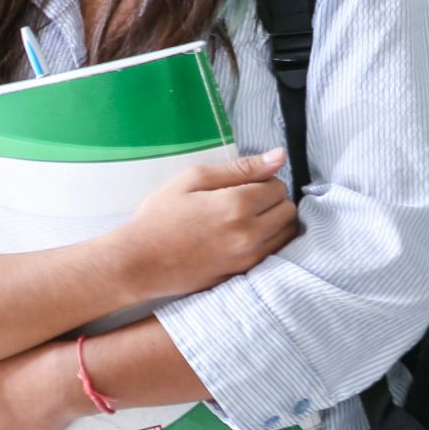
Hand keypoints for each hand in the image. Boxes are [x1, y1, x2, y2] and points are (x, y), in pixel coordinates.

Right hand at [111, 147, 298, 298]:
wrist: (140, 262)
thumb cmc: (161, 216)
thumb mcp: (193, 179)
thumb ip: (240, 167)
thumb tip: (280, 156)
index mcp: (238, 204)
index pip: (278, 186)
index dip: (263, 180)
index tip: (243, 184)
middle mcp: (250, 233)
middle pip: (287, 210)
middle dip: (272, 200)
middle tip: (245, 200)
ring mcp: (249, 257)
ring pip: (287, 233)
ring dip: (275, 222)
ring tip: (246, 219)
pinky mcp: (245, 273)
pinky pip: (275, 253)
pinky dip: (268, 241)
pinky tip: (243, 237)